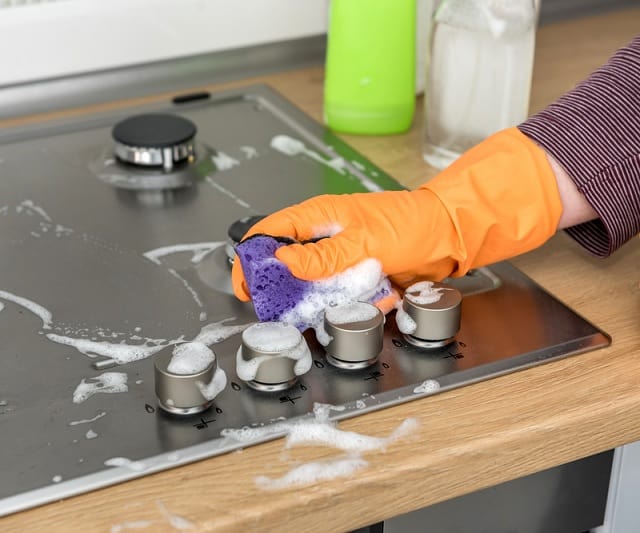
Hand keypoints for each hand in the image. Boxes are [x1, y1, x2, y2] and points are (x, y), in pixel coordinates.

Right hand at [232, 127, 562, 300]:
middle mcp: (323, 237)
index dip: (251, 257)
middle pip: (284, 263)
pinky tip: (357, 306)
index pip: (269, 232)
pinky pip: (337, 295)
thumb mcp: (363, 242)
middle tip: (276, 308)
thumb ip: (322, 256)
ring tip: (317, 312)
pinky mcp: (354, 276)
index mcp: (318, 217)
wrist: (449, 238)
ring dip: (313, 300)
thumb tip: (282, 262)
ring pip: (309, 285)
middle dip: (279, 287)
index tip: (245, 283)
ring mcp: (338, 258)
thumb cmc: (409, 226)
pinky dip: (343, 304)